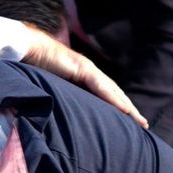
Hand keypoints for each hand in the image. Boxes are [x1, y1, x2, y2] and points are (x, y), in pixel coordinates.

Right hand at [18, 32, 148, 128]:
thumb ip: (60, 92)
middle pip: (115, 92)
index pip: (106, 92)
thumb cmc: (35, 64)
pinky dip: (114, 99)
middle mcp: (90, 71)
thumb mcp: (51, 83)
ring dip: (127, 107)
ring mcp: (88, 69)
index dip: (118, 105)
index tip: (128, 119)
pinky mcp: (83, 69)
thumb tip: (60, 109)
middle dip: (129, 108)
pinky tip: (124, 110)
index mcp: (83, 74)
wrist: (29, 48)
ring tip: (139, 120)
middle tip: (142, 124)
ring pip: (113, 91)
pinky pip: (102, 88)